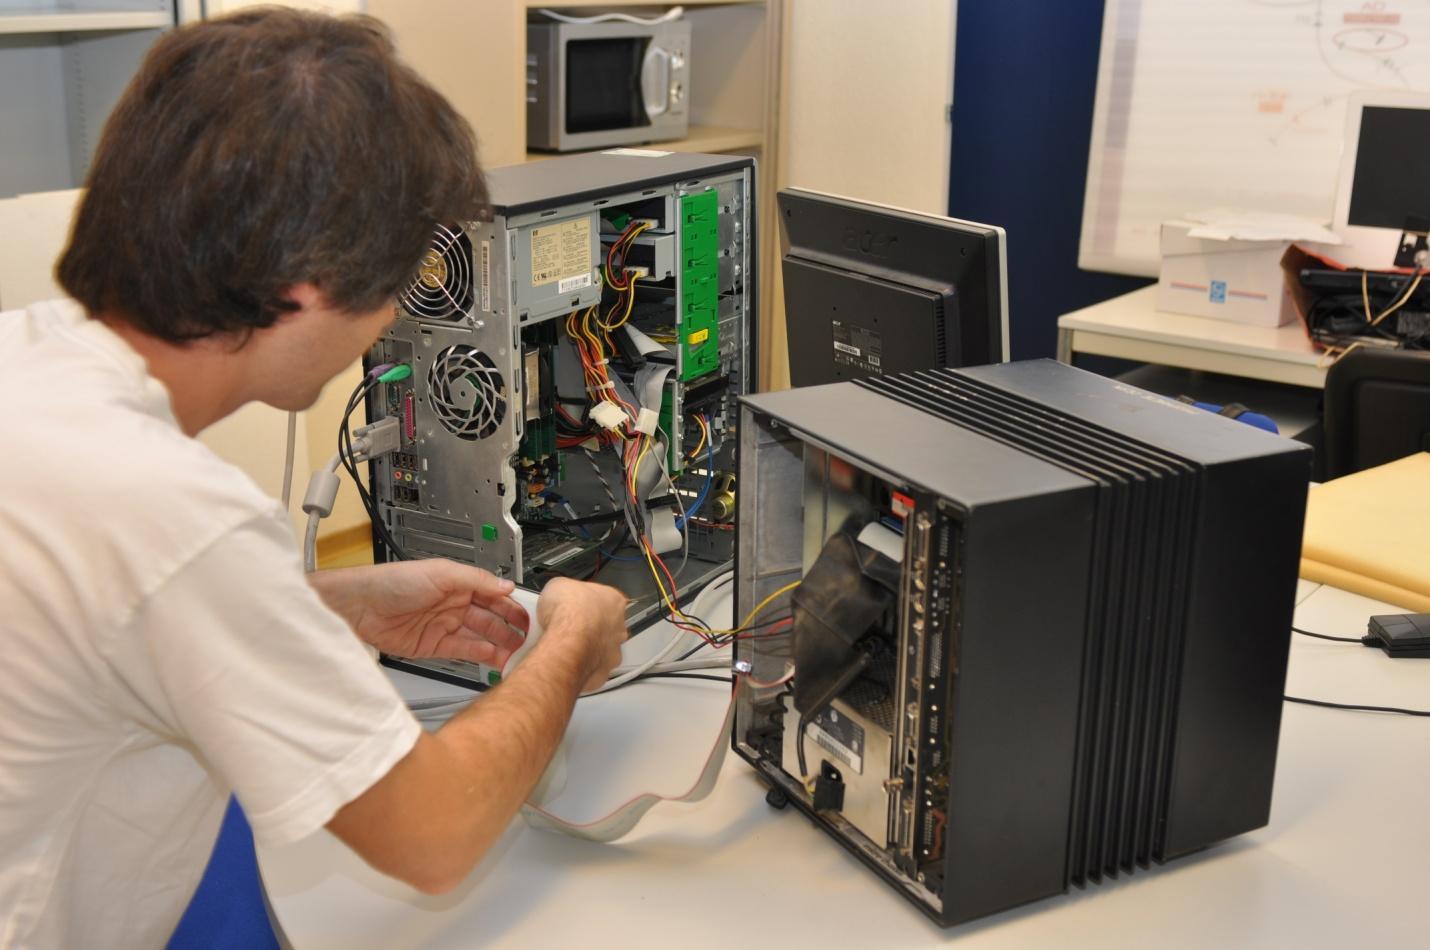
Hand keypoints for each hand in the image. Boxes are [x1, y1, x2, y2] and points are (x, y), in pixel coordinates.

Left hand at [309, 560, 528, 666]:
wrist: (360, 607)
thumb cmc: (393, 582)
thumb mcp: (442, 573)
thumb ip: (477, 580)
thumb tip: (506, 586)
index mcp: (459, 583)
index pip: (494, 596)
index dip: (513, 606)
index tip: (531, 618)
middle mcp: (454, 604)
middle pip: (492, 618)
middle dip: (511, 628)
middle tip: (530, 640)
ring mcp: (445, 626)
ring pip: (481, 637)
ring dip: (500, 645)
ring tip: (518, 654)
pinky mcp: (434, 646)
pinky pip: (464, 652)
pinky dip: (482, 656)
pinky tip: (496, 659)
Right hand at [534, 578, 628, 690]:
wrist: (567, 641)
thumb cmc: (569, 612)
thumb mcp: (558, 585)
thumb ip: (565, 591)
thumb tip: (558, 592)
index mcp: (614, 601)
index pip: (604, 600)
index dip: (586, 603)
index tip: (573, 606)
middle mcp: (619, 627)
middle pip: (605, 626)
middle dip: (588, 628)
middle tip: (568, 627)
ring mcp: (613, 651)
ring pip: (601, 650)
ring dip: (586, 648)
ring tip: (563, 646)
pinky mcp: (603, 671)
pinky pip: (592, 669)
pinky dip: (580, 667)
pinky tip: (566, 661)